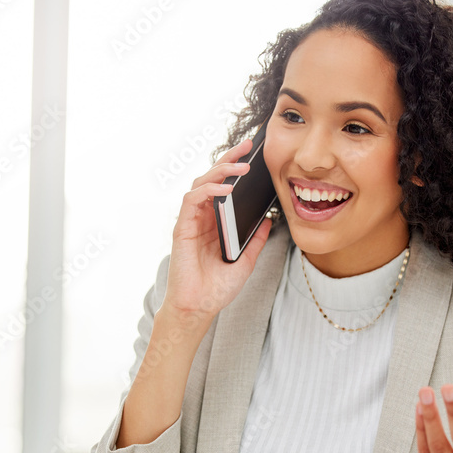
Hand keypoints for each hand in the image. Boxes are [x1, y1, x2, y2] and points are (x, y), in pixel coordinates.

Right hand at [163, 138, 273, 321]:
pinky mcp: (182, 227)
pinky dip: (208, 190)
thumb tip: (270, 220)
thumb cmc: (218, 287)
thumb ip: (256, 240)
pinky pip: (192, 199)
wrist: (200, 308)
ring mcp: (191, 221)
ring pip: (201, 183)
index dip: (237, 169)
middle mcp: (203, 217)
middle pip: (213, 178)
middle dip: (229, 158)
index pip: (225, 187)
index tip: (255, 155)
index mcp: (216, 222)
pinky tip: (225, 190)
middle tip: (248, 144)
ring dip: (221, 171)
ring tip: (241, 166)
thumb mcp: (247, 261)